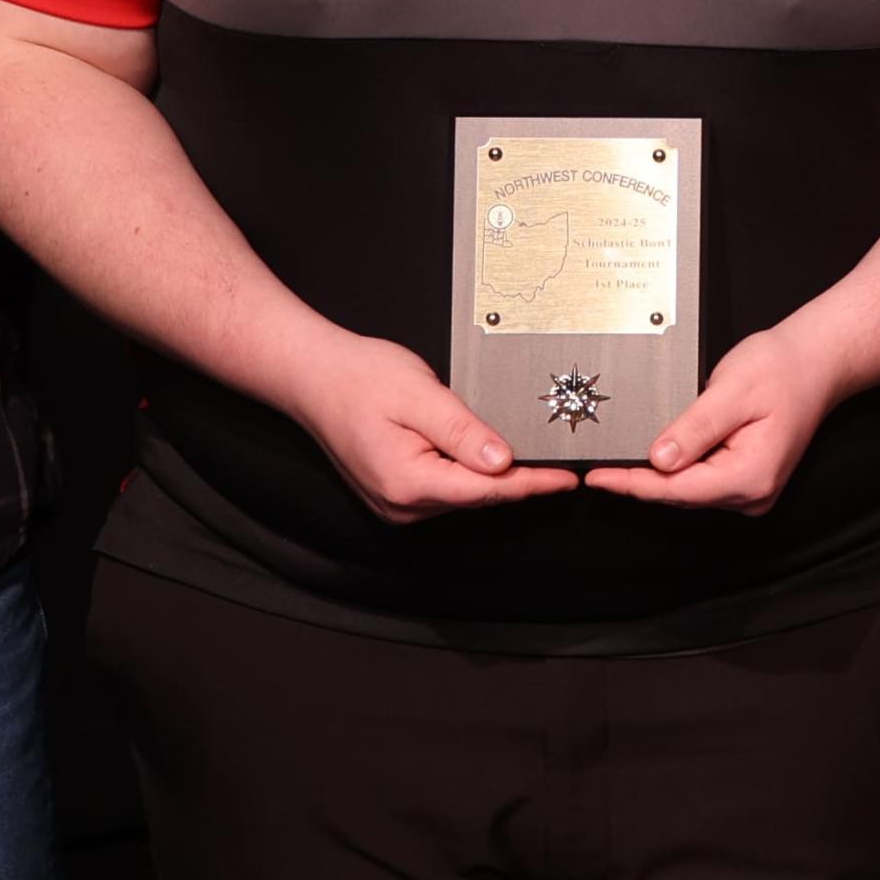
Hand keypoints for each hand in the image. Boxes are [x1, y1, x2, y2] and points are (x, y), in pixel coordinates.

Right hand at [278, 331, 572, 521]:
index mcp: (408, 482)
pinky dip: (468, 475)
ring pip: (462, 495)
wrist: (313, 376)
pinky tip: (485, 457)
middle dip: (518, 480)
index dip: (532, 484)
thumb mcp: (420, 396)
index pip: (486, 490)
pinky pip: (445, 490)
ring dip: (492, 477)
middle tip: (558, 462)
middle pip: (477, 496)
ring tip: (527, 454)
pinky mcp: (395, 494)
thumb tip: (503, 461)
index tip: (566, 479)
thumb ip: (463, 431)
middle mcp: (401, 503)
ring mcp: (396, 503)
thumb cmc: (358, 378)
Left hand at [589, 321, 850, 510]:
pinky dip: (677, 470)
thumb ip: (694, 428)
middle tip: (597, 466)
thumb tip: (657, 459)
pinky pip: (703, 482)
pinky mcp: (749, 480)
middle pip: (681, 494)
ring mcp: (753, 490)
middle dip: (640, 481)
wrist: (817, 362)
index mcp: (750, 475)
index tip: (596, 478)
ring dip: (657, 477)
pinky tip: (658, 455)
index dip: (632, 483)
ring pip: (690, 491)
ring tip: (619, 460)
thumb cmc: (782, 369)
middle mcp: (753, 493)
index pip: (677, 489)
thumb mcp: (731, 391)